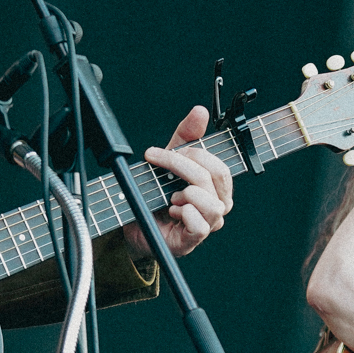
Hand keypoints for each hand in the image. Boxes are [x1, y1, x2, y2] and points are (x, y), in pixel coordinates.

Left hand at [125, 105, 233, 258]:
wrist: (134, 223)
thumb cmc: (156, 193)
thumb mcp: (169, 160)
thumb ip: (186, 136)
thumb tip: (200, 112)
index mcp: (217, 187)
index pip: (219, 166)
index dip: (192, 154)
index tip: (158, 153)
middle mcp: (219, 206)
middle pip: (215, 178)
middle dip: (182, 167)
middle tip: (159, 168)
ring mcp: (208, 224)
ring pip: (212, 204)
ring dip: (185, 194)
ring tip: (170, 197)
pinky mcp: (193, 240)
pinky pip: (200, 225)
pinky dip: (183, 214)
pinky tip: (171, 212)